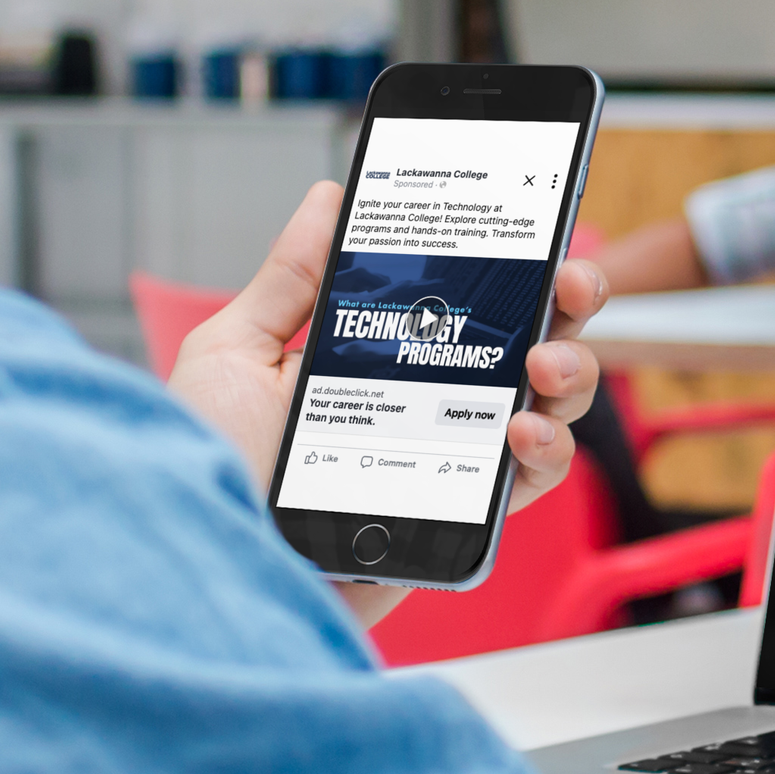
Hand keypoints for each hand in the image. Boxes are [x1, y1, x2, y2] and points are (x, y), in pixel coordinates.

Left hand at [166, 183, 608, 627]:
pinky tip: (521, 430)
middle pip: (525, 338)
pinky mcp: (460, 515)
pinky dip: (548, 449)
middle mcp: (425, 402)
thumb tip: (327, 198)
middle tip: (568, 282)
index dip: (509, 260)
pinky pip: (532, 479)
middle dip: (566, 300)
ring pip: (548, 403)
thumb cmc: (204, 473)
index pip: (460, 296)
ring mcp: (449, 457)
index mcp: (377, 354)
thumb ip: (288, 279)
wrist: (209, 575)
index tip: (532, 224)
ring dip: (570, 370)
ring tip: (544, 365)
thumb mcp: (233, 356)